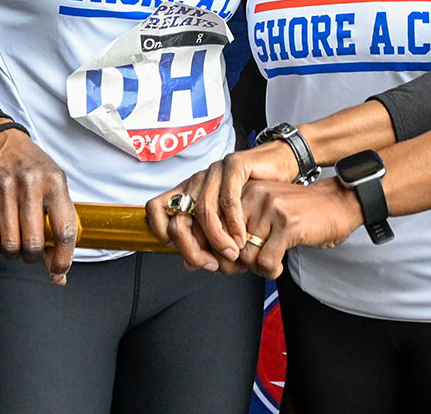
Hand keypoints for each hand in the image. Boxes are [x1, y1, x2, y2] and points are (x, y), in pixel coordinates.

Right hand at [0, 122, 78, 283]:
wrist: (3, 143)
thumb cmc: (34, 170)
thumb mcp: (55, 189)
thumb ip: (59, 228)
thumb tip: (58, 274)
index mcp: (54, 182)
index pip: (64, 230)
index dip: (63, 258)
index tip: (58, 271)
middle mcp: (30, 182)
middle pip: (33, 242)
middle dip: (31, 256)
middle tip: (29, 251)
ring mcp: (4, 187)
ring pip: (9, 243)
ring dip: (12, 253)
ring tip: (14, 244)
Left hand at [146, 141, 298, 268]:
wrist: (276, 167)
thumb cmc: (250, 197)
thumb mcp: (223, 220)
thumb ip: (206, 239)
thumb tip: (188, 264)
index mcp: (187, 190)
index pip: (155, 209)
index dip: (162, 233)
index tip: (186, 254)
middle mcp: (196, 180)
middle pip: (179, 216)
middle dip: (193, 247)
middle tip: (213, 264)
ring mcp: (213, 171)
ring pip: (204, 209)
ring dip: (217, 238)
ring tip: (231, 254)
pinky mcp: (234, 165)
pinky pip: (228, 197)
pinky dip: (234, 222)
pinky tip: (242, 236)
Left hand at [231, 178, 362, 278]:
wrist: (337, 204)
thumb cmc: (301, 213)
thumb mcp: (265, 212)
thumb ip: (242, 228)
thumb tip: (219, 260)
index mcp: (245, 191)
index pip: (216, 225)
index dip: (221, 250)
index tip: (232, 261)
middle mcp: (254, 195)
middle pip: (228, 242)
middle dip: (237, 263)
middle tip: (252, 266)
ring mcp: (271, 209)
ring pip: (246, 254)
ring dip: (256, 268)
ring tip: (268, 265)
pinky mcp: (287, 225)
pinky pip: (266, 260)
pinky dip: (270, 271)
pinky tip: (278, 266)